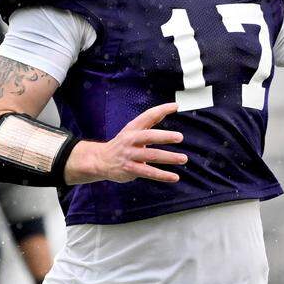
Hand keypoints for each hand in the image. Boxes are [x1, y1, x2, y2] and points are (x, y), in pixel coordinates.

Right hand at [65, 102, 186, 184]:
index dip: (161, 110)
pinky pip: (149, 172)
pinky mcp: (131, 169)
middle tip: (179, 137)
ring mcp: (130, 155)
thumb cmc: (123, 144)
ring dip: (169, 157)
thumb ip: (150, 122)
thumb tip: (172, 108)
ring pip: (152, 156)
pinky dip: (163, 175)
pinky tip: (174, 177)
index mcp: (133, 128)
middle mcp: (131, 140)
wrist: (101, 160)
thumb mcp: (132, 130)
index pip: (148, 116)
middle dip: (164, 136)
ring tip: (183, 158)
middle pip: (149, 136)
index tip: (175, 106)